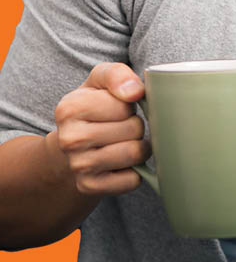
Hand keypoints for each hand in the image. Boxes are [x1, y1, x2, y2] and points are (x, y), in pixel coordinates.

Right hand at [51, 62, 150, 195]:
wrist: (72, 145)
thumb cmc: (94, 106)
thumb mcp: (100, 81)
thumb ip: (117, 75)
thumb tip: (135, 91)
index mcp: (70, 108)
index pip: (125, 105)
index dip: (130, 105)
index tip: (118, 107)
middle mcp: (70, 139)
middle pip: (134, 129)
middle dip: (136, 126)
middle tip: (122, 127)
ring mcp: (78, 166)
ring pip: (135, 154)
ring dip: (140, 147)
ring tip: (125, 142)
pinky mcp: (90, 187)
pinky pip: (132, 179)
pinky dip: (136, 171)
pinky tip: (122, 163)